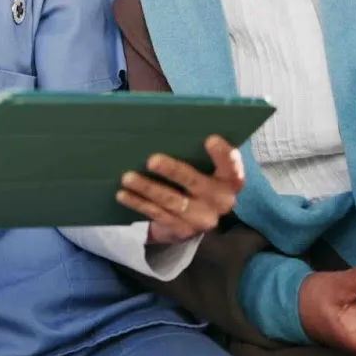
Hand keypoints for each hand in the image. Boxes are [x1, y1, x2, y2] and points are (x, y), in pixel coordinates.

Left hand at [116, 135, 244, 244]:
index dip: (223, 154)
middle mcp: (221, 201)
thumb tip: (166, 125)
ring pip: (173, 202)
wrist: (193, 217)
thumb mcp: (203, 166)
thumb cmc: (196, 178)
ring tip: (128, 177)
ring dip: (148, 188)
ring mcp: (202, 219)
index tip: (210, 139)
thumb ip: (195, 151)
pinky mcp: (182, 230)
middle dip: (173, 171)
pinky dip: (139, 203)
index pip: (232, 166)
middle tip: (152, 160)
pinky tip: (123, 194)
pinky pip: (158, 215)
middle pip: (196, 183)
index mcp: (230, 180)